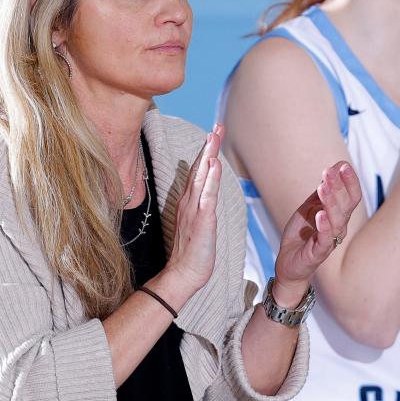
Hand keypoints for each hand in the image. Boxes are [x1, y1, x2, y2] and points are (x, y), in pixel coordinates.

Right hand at [159, 124, 223, 303]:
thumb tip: (206, 197)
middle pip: (199, 168)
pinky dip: (211, 179)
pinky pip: (207, 195)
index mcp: (189, 202)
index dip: (205, 153)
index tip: (213, 135)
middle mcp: (189, 202)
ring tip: (214, 136)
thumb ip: (201, 208)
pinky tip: (214, 165)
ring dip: (208, 155)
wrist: (183, 274)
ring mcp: (194, 209)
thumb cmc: (192, 253)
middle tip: (216, 126)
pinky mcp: (201, 220)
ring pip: (202, 176)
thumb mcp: (198, 225)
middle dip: (208, 146)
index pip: (198, 173)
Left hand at [271, 162, 361, 303]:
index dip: (349, 181)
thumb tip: (334, 168)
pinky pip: (324, 240)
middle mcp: (339, 228)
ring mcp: (330, 241)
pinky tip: (320, 214)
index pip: (351, 196)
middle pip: (346, 205)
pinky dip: (323, 226)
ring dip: (330, 202)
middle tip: (329, 171)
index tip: (343, 164)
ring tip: (323, 187)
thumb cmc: (301, 235)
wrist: (289, 263)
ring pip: (336, 220)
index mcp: (339, 216)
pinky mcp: (318, 253)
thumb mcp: (308, 208)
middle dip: (338, 186)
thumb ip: (320, 192)